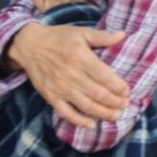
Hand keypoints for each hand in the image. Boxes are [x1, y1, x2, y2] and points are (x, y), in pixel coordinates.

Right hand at [9, 23, 128, 127]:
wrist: (29, 45)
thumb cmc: (59, 37)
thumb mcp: (81, 32)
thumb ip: (103, 36)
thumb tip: (123, 35)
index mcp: (81, 58)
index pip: (105, 76)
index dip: (118, 86)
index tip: (127, 90)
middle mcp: (72, 75)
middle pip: (98, 93)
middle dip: (115, 101)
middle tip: (125, 104)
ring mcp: (60, 88)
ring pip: (86, 105)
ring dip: (103, 113)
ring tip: (115, 115)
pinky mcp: (51, 97)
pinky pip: (66, 113)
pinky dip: (80, 121)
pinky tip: (92, 124)